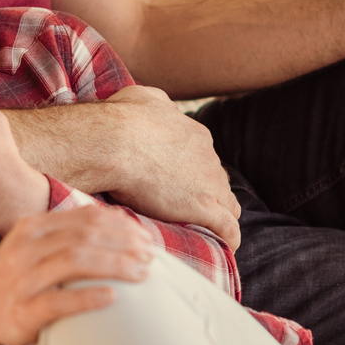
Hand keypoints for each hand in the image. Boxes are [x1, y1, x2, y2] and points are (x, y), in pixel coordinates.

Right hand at [0, 205, 157, 344]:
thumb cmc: (19, 275)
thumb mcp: (36, 244)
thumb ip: (69, 232)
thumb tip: (119, 220)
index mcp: (32, 228)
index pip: (85, 218)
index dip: (120, 225)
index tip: (144, 237)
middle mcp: (25, 249)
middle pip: (84, 237)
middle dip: (124, 244)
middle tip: (150, 256)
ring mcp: (22, 280)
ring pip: (75, 262)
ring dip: (114, 265)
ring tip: (141, 273)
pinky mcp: (23, 311)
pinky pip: (59, 302)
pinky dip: (88, 297)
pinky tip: (112, 297)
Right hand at [99, 86, 242, 250]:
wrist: (115, 142)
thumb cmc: (121, 119)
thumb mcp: (143, 98)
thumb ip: (158, 104)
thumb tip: (159, 109)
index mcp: (195, 135)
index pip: (204, 158)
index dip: (195, 172)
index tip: (181, 182)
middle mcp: (208, 157)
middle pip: (218, 180)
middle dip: (208, 192)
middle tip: (188, 207)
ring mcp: (209, 183)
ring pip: (228, 203)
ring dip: (220, 214)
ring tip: (208, 230)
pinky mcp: (204, 207)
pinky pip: (227, 227)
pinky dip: (229, 237)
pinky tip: (226, 246)